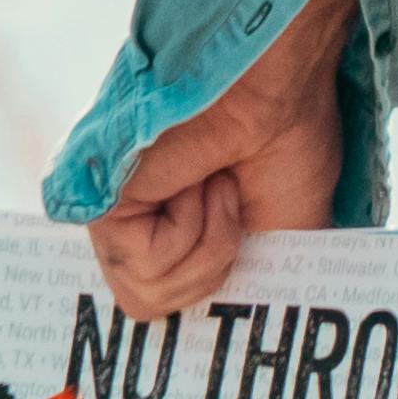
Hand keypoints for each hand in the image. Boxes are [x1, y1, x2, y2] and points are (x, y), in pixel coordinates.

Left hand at [91, 0, 358, 320]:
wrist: (282, 88)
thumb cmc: (291, 138)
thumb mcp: (278, 231)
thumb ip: (236, 274)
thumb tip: (215, 311)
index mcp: (163, 224)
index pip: (152, 300)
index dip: (189, 295)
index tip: (229, 250)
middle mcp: (130, 219)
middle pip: (150, 308)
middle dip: (210, 267)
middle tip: (230, 197)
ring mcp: (115, 212)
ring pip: (148, 295)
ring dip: (209, 244)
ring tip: (218, 182)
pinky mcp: (106, 203)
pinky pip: (147, 267)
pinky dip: (196, 232)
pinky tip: (204, 180)